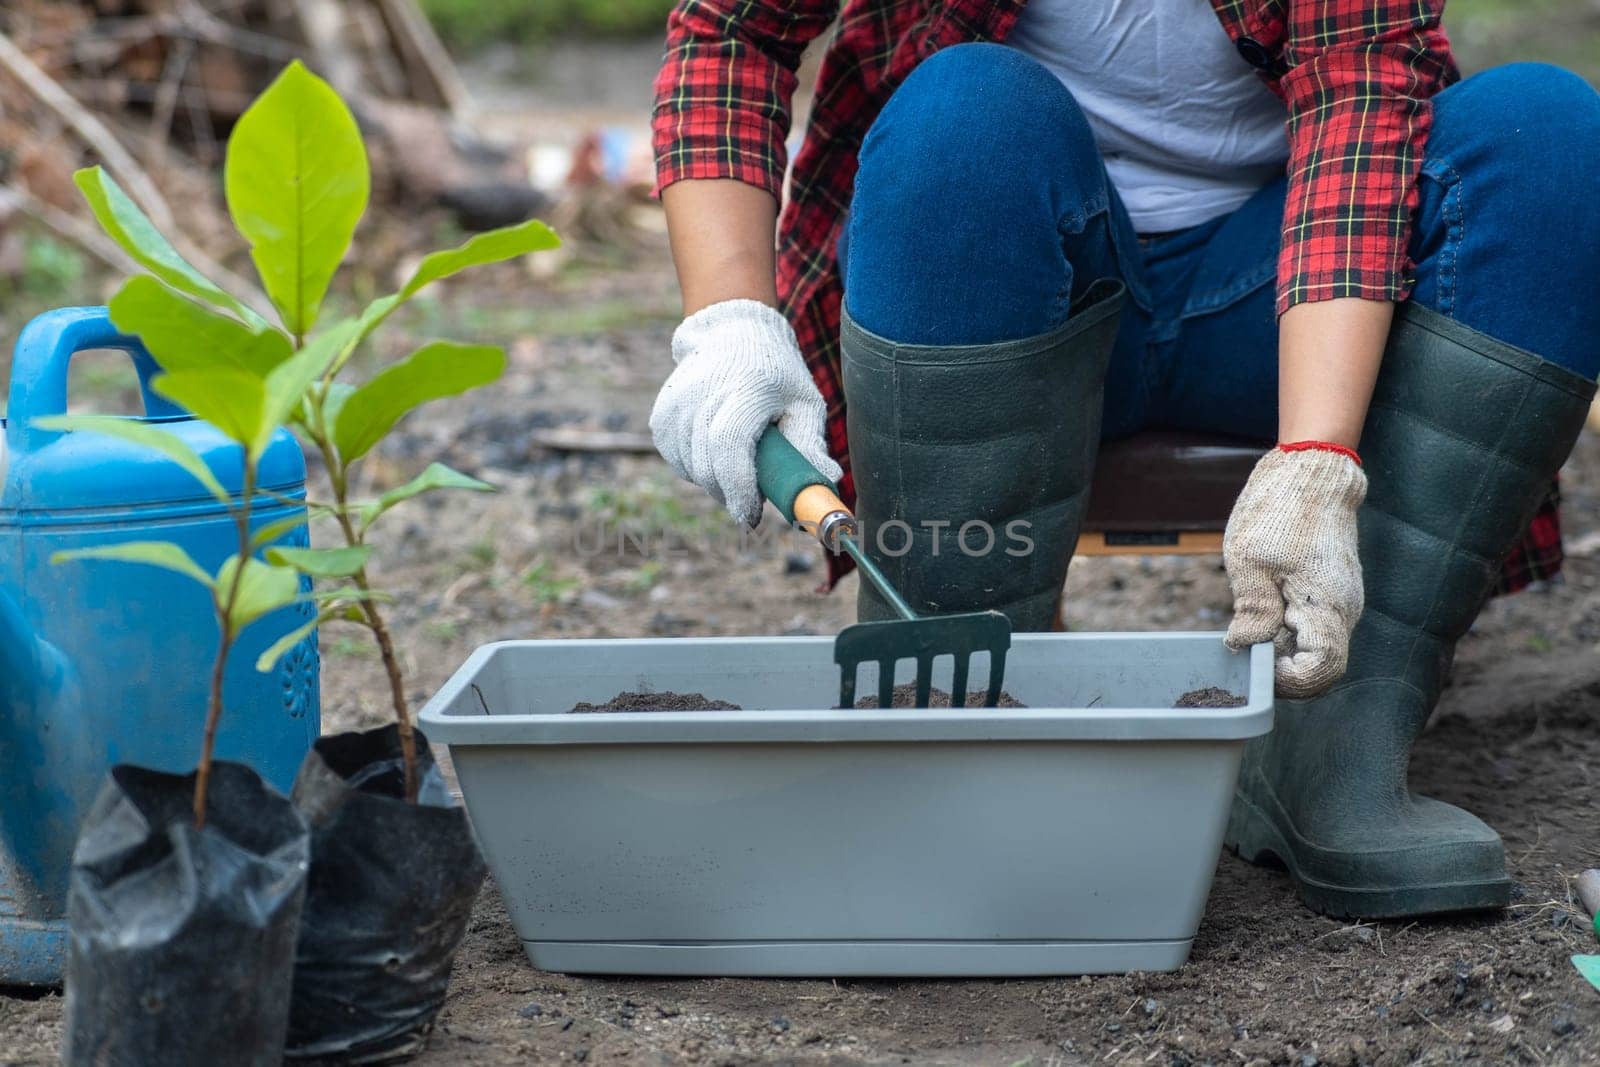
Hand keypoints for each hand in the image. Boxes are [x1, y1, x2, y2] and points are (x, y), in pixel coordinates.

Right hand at [650, 299, 841, 526]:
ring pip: (690, 469)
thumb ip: (811, 444)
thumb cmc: (776, 374)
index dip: (739, 488)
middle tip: (751, 500)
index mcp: (744, 389)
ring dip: (714, 482)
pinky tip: (714, 453)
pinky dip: (696, 469)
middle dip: (730, 495)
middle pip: (707, 467)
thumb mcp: (804, 402)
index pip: (729, 447)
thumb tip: (827, 482)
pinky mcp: (662, 415)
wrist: (731, 335)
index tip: (751, 515)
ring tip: (737, 466)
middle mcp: (703, 395)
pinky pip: (677, 460)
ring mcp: (676, 405)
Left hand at [1223, 443, 1367, 696]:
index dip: (1287, 681)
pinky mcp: (1329, 591)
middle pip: (1317, 665)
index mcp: (1328, 608)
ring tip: (1249, 621)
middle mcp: (1343, 611)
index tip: (1255, 663)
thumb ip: (1253, 610)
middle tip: (1244, 645)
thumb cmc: (1279, 510)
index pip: (1320, 672)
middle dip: (1279, 666)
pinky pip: (1311, 625)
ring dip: (1280, 645)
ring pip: (1312, 646)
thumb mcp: (1250, 560)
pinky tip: (1261, 606)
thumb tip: (1245, 648)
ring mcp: (1339, 601)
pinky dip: (1285, 627)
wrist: (1310, 471)